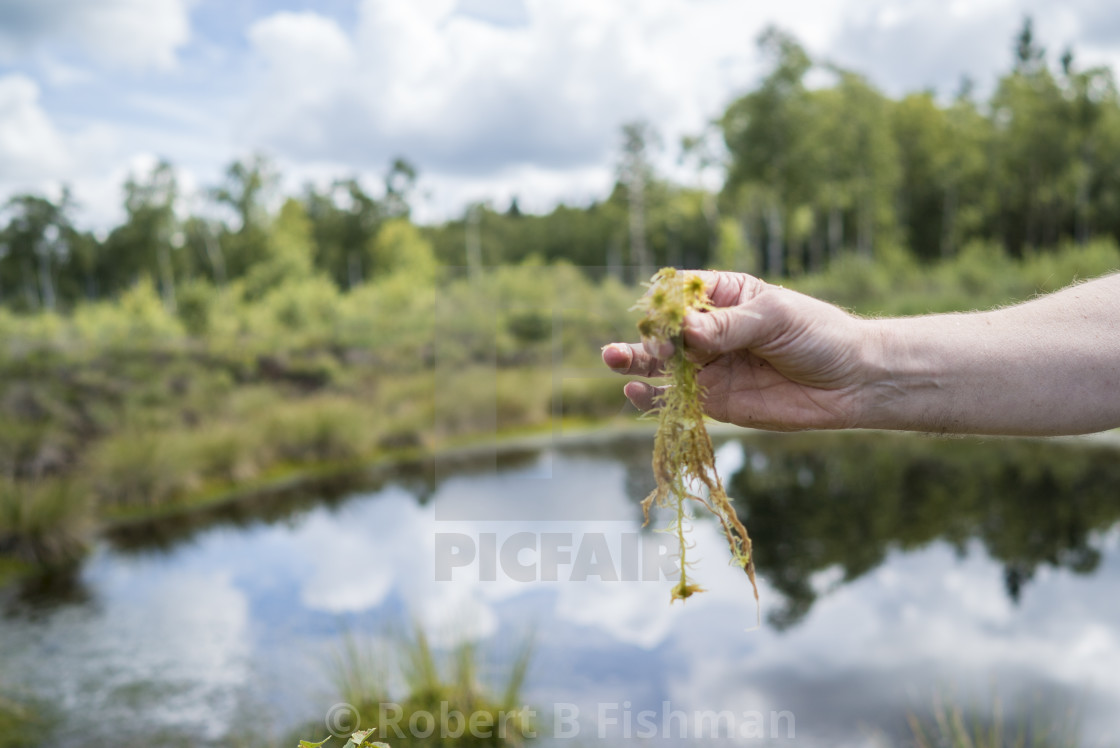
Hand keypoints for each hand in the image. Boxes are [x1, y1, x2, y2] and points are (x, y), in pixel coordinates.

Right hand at [602, 270, 873, 430]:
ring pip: (662, 364)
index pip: (682, 295)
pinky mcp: (715, 401)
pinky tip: (635, 393)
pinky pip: (676, 398)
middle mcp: (710, 331)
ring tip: (613, 359)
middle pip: (665, 331)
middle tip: (628, 346)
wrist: (852, 381)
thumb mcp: (775, 319)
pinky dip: (653, 398)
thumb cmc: (818, 335)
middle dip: (646, 337)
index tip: (662, 316)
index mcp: (724, 297)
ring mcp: (710, 367)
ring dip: (636, 363)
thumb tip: (686, 330)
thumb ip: (729, 326)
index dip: (666, 305)